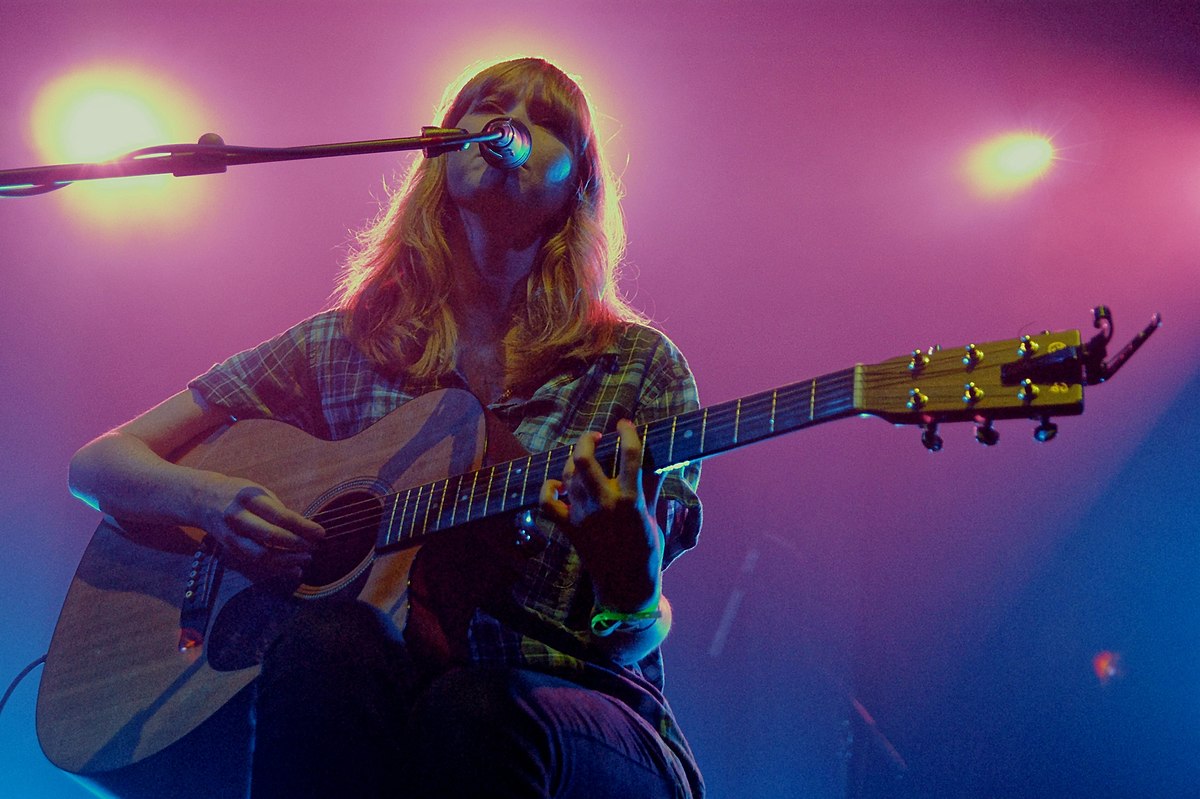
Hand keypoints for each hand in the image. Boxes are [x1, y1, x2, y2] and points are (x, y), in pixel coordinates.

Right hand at [197, 473, 324, 576]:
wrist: (202, 499)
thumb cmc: (240, 494)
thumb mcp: (259, 492)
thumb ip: (278, 510)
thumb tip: (305, 529)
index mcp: (249, 497)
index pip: (280, 516)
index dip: (303, 527)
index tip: (320, 533)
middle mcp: (237, 516)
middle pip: (270, 536)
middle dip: (296, 544)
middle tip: (314, 548)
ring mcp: (231, 534)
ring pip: (261, 554)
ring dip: (286, 560)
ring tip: (306, 559)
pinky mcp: (229, 548)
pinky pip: (254, 562)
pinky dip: (275, 567)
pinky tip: (292, 568)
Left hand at [540, 420, 664, 610]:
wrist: (626, 585)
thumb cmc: (646, 550)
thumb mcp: (653, 515)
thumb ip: (651, 485)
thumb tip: (656, 459)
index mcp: (631, 499)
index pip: (630, 455)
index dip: (627, 433)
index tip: (625, 424)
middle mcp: (604, 504)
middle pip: (582, 459)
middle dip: (587, 440)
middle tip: (596, 438)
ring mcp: (583, 516)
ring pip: (568, 475)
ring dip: (574, 461)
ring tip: (584, 460)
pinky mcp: (570, 528)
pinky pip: (548, 504)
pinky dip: (549, 489)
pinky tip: (558, 484)